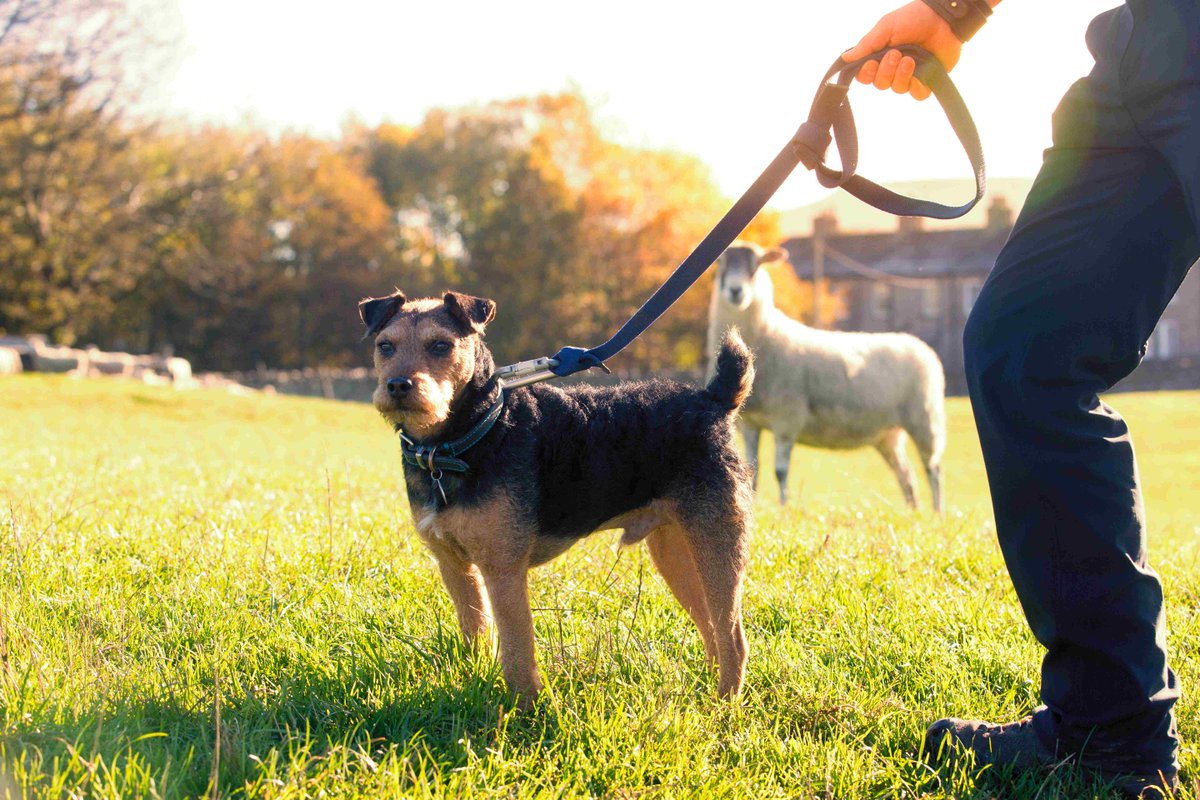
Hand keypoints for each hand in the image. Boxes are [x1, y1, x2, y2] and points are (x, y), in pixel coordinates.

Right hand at [842, 1, 963, 100]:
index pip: (865, 76)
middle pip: (880, 84)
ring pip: (898, 89)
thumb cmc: (914, 18)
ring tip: (911, 59)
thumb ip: (867, 44)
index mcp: (880, 56)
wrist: (944, 18)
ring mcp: (911, 75)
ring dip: (902, 75)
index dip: (867, 73)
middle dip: (886, 71)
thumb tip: (845, 58)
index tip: (872, 62)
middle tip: (896, 54)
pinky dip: (917, 87)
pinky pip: (918, 94)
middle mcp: (893, 68)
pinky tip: (919, 74)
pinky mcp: (927, 80)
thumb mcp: (886, 27)